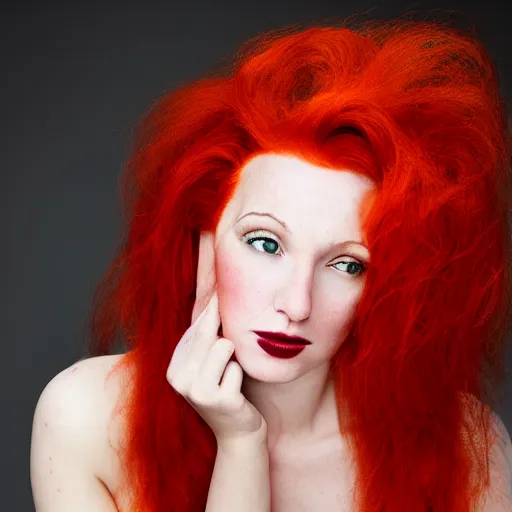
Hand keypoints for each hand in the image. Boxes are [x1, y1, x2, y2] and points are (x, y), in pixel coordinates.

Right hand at [166, 232, 266, 443]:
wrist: (240, 432)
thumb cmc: (228, 388)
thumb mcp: (213, 360)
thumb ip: (206, 332)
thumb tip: (214, 292)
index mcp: (173, 363)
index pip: (196, 324)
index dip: (213, 307)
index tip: (216, 276)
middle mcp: (176, 376)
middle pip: (208, 329)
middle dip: (223, 331)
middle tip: (228, 347)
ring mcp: (192, 389)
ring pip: (224, 344)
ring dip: (235, 360)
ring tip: (229, 377)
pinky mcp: (213, 399)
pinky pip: (236, 367)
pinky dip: (241, 376)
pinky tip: (235, 393)